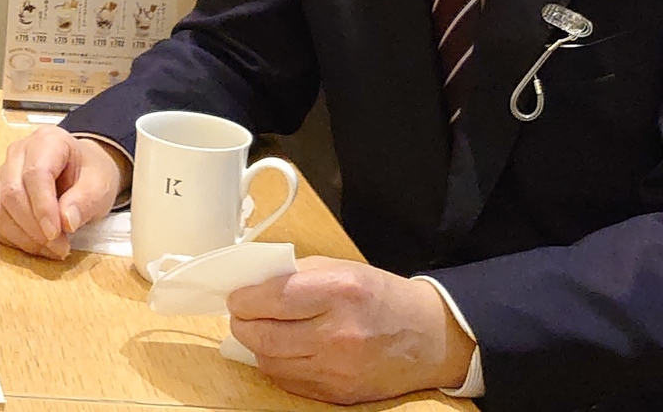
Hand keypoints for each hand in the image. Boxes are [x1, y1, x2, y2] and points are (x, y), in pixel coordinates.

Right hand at [0, 127, 129, 259]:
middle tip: (60, 246)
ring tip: (55, 248)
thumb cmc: (91, 175)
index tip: (56, 233)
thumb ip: (85, 201)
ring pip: (0, 211)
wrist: (84, 174)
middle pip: (13, 193)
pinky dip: (17, 241)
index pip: (36, 173)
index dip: (43, 207)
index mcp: (48, 140)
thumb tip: (65, 222)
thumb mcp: (100, 186)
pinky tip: (40, 246)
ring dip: (25, 237)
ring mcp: (3, 175)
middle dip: (34, 227)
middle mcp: (19, 153)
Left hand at [228, 256, 474, 403]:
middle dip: (243, 323)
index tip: (237, 295)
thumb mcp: (344, 268)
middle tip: (241, 312)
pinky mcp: (335, 395)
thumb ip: (298, 274)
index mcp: (340, 291)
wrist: (426, 337)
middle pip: (263, 336)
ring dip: (258, 345)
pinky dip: (279, 364)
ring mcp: (335, 369)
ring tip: (264, 328)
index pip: (272, 298)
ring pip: (270, 362)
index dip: (245, 298)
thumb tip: (255, 283)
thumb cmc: (381, 296)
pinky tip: (286, 348)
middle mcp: (337, 333)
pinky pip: (287, 381)